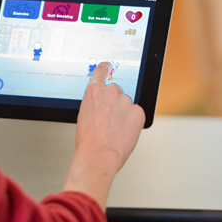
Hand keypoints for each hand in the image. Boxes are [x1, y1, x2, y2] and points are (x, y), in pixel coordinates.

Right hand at [63, 62, 144, 208]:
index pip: (102, 70)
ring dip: (124, 114)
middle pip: (116, 91)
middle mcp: (110, 92)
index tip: (109, 66)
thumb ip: (94, 103)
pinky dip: (132, 122)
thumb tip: (101, 105)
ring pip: (127, 104)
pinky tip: (124, 132)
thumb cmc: (88, 141)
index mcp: (94, 91)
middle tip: (110, 120)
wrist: (98, 155)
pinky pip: (136, 114)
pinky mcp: (138, 112)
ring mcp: (125, 101)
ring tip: (115, 130)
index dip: (106, 67)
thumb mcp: (83, 115)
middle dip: (115, 102)